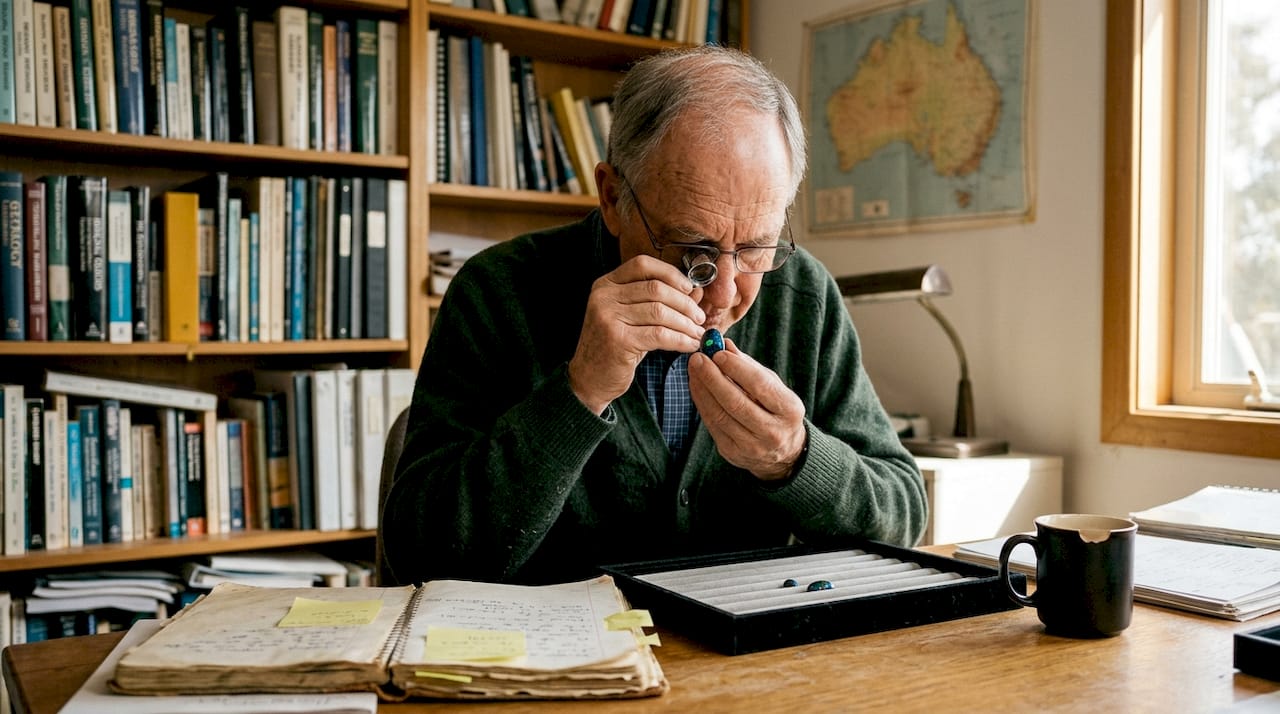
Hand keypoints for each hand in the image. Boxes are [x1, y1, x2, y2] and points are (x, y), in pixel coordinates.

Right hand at [568, 255, 705, 413]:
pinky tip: (689, 345)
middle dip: (684, 303)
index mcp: (606, 285)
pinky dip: (680, 340)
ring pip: (660, 312)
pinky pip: (659, 335)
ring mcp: (608, 317)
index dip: (670, 273)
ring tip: (697, 333)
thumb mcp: (632, 318)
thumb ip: (658, 301)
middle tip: (699, 317)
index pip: (643, 264)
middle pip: (656, 288)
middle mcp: (604, 296)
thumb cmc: (614, 347)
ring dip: (685, 324)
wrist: (589, 378)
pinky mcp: (618, 339)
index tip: (689, 288)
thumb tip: (695, 292)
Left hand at [688, 339, 807, 480]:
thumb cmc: (776, 410)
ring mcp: (751, 446)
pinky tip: (696, 386)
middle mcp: (772, 431)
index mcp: (789, 410)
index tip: (718, 352)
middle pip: (736, 402)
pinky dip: (701, 402)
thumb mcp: (772, 386)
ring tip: (693, 369)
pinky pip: (711, 424)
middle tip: (698, 358)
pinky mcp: (731, 452)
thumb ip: (749, 367)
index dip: (737, 368)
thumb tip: (724, 344)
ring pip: (720, 414)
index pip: (760, 386)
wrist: (782, 452)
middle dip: (713, 377)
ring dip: (702, 389)